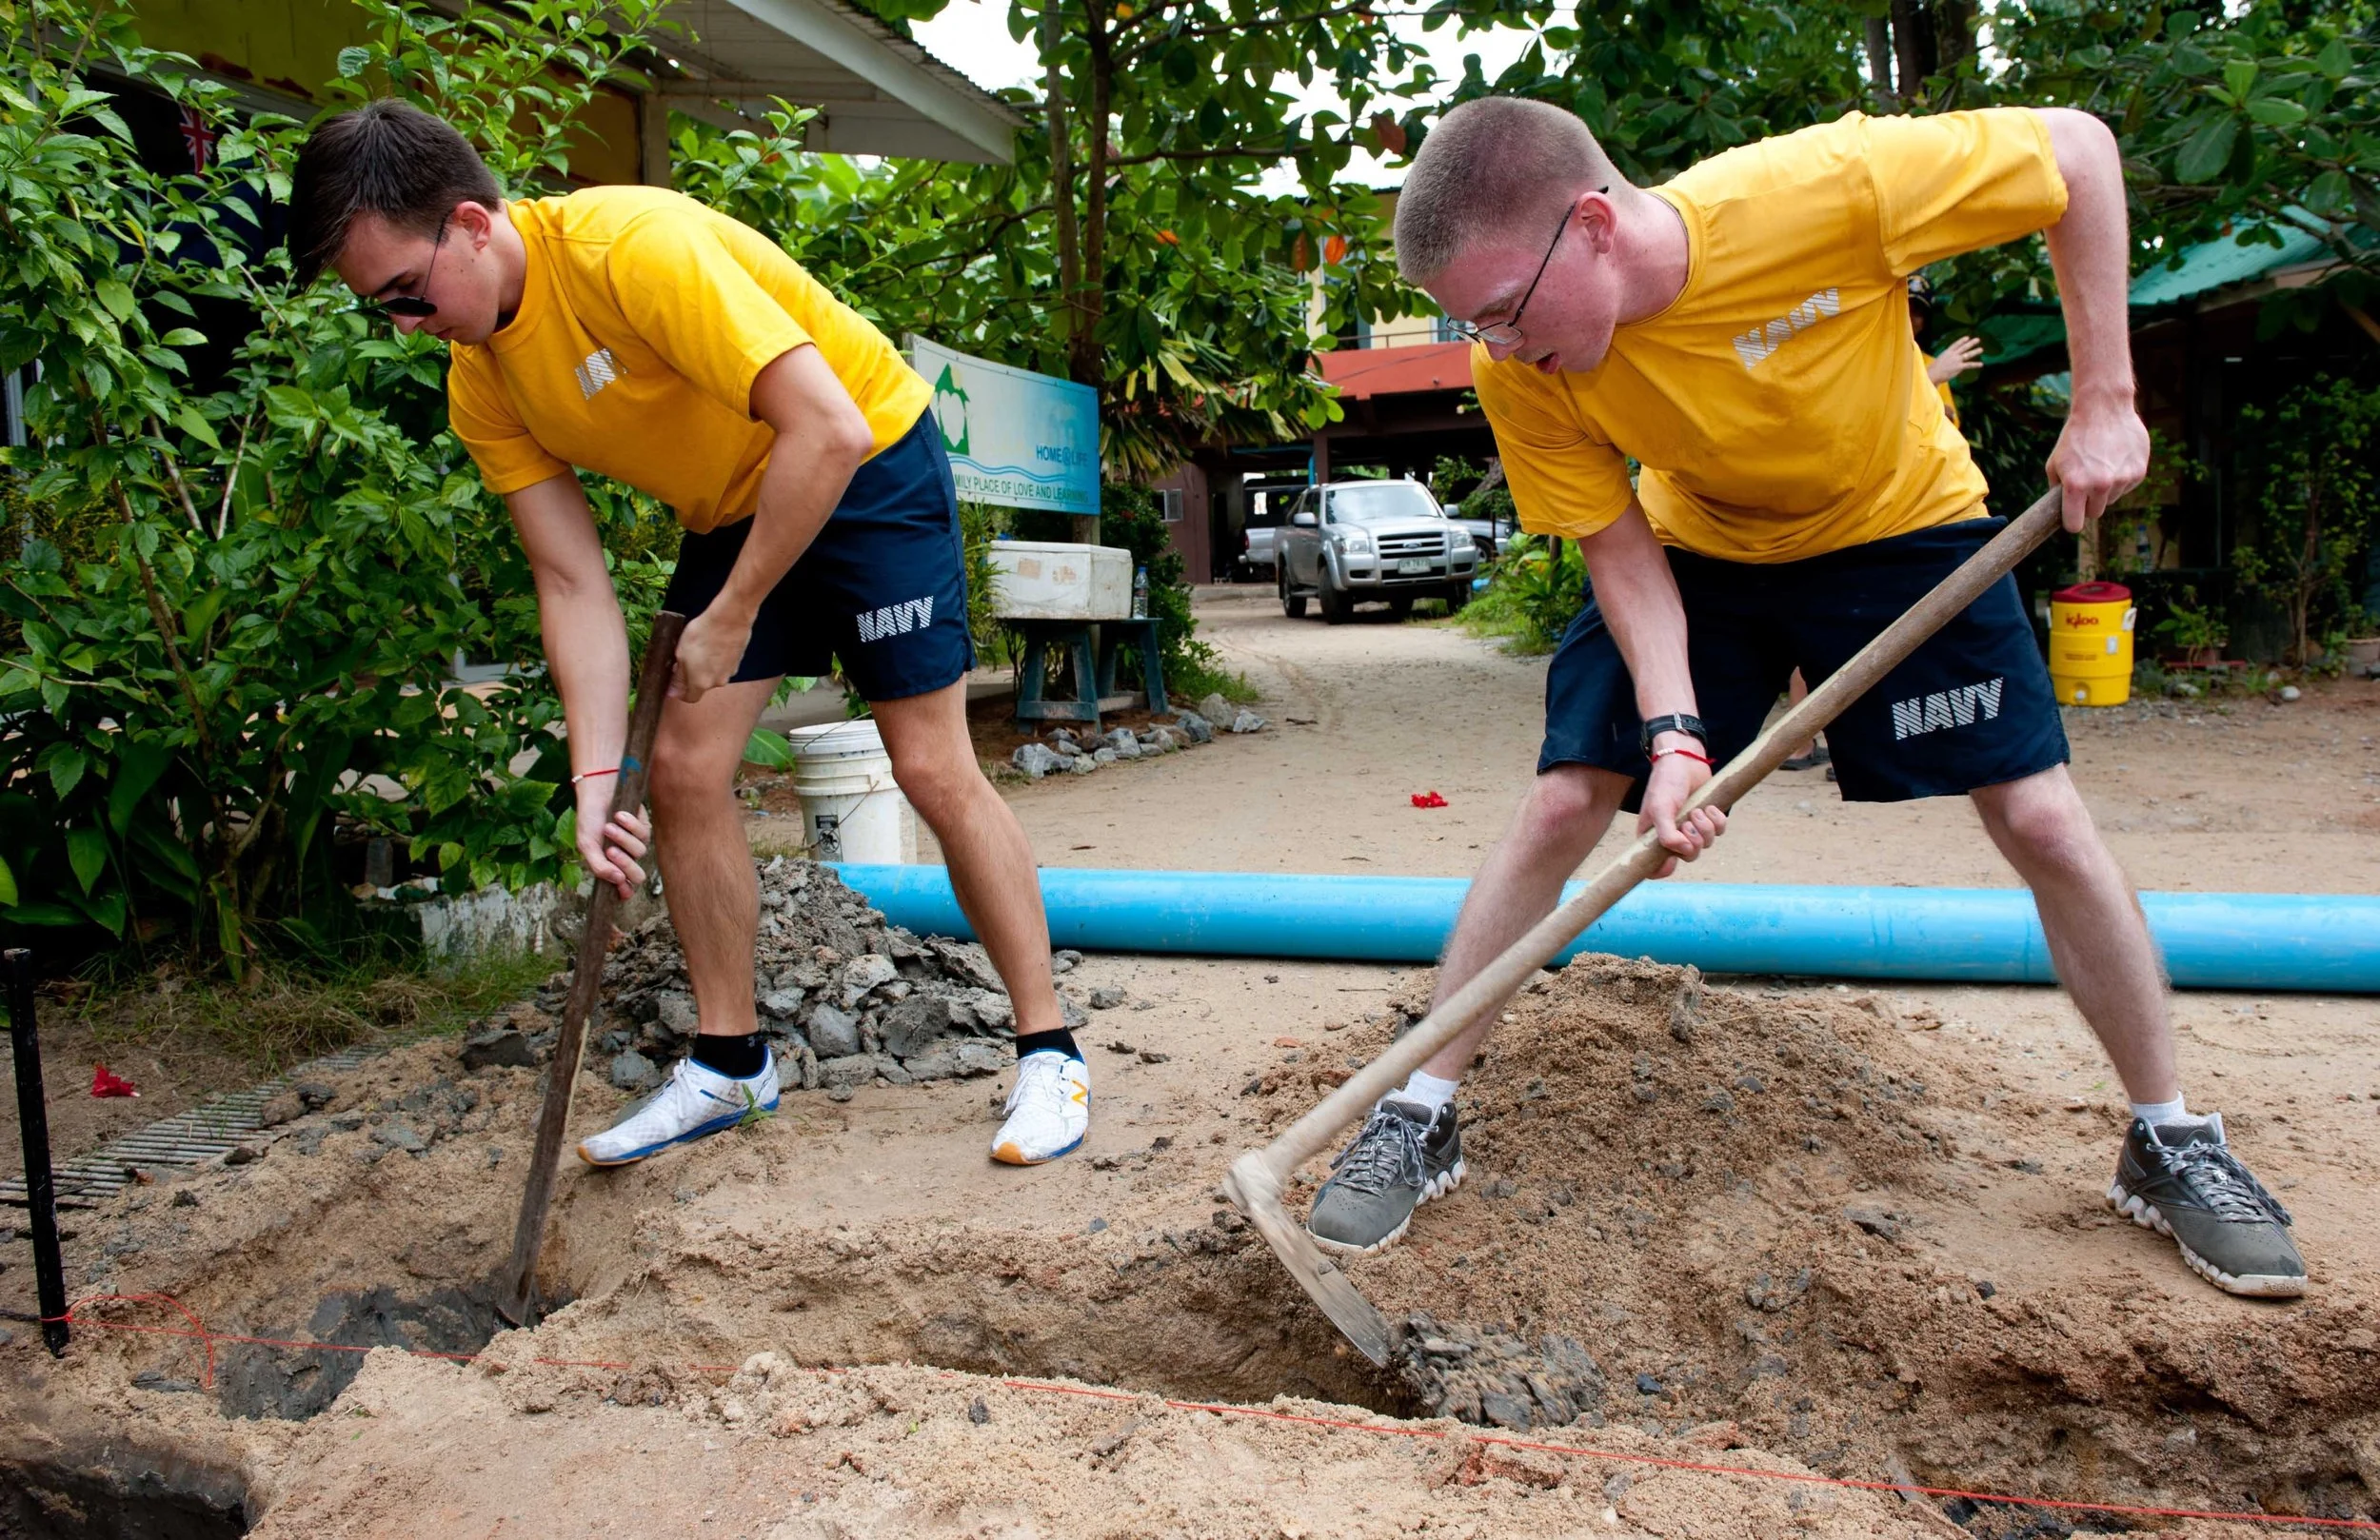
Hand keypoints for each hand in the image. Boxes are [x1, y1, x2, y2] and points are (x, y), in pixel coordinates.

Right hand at [576, 784, 649, 899]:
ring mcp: (635, 844)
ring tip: (608, 826)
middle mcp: (625, 858)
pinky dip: (630, 824)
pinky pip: (643, 833)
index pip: (624, 888)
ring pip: (639, 852)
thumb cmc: (589, 820)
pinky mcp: (644, 828)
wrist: (597, 793)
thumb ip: (599, 866)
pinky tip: (619, 815)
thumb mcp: (587, 845)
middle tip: (610, 851)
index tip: (620, 885)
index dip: (625, 891)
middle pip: (637, 876)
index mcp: (610, 867)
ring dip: (623, 838)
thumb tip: (618, 880)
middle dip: (625, 864)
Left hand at [670, 607, 752, 703]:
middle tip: (686, 659)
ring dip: (706, 666)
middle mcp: (717, 682)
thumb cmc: (702, 634)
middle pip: (702, 685)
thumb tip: (674, 692)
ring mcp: (730, 672)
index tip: (675, 680)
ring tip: (701, 648)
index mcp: (701, 683)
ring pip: (714, 674)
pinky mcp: (738, 661)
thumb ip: (678, 676)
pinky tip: (713, 644)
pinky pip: (723, 665)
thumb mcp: (681, 654)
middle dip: (693, 675)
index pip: (690, 698)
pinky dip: (717, 659)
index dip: (681, 691)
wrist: (729, 619)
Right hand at [1636, 744, 1726, 879]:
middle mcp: (1672, 836)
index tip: (1671, 860)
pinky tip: (1709, 807)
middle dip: (1693, 841)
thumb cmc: (1666, 782)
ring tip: (1698, 810)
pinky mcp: (1708, 819)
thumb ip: (1667, 834)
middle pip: (1688, 857)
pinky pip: (1719, 831)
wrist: (1684, 760)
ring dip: (1705, 828)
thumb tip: (1683, 850)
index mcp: (1653, 837)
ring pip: (1706, 844)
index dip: (1663, 869)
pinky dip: (1717, 820)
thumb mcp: (1660, 808)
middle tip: (1687, 822)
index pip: (1655, 868)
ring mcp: (1691, 828)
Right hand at [1927, 335, 1982, 383]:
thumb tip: (1947, 361)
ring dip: (1975, 351)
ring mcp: (1956, 360)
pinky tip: (1981, 364)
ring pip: (1967, 355)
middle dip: (1971, 343)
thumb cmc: (1933, 369)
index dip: (1962, 341)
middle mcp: (1953, 355)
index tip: (1967, 337)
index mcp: (1947, 352)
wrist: (1933, 374)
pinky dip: (1975, 364)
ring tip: (1981, 349)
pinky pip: (1969, 365)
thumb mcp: (1939, 361)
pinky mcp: (1959, 367)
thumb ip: (1945, 359)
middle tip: (1978, 339)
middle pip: (1963, 347)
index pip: (1955, 344)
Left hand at [2045, 396, 2150, 532]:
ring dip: (2105, 489)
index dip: (2072, 522)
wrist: (2103, 409)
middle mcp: (2101, 485)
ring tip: (2101, 465)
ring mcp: (2122, 480)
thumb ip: (2056, 489)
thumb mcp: (2055, 463)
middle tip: (2086, 483)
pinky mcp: (2138, 472)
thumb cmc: (2075, 437)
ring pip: (2111, 499)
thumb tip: (2059, 510)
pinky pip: (2126, 487)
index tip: (2072, 519)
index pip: (2075, 524)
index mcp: (2076, 486)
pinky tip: (2115, 459)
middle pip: (2095, 513)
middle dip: (2089, 503)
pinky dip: (2121, 478)